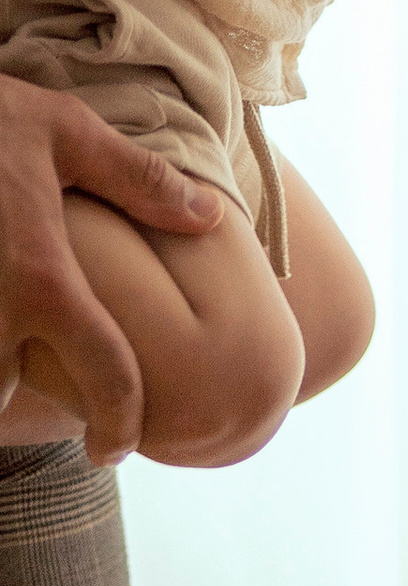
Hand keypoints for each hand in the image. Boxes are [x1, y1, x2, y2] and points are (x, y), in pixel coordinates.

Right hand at [0, 77, 224, 463]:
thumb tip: (209, 216)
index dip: (119, 421)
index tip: (117, 451)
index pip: (101, 372)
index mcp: (43, 278)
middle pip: (9, 394)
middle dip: (24, 391)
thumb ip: (139, 182)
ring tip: (12, 337)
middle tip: (47, 375)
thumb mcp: (67, 134)